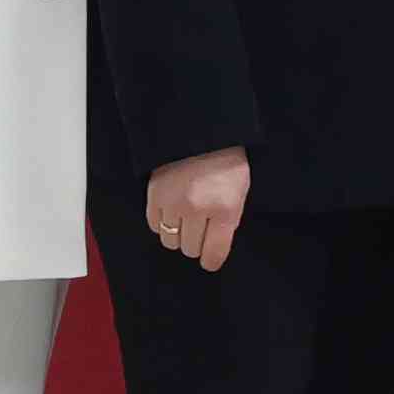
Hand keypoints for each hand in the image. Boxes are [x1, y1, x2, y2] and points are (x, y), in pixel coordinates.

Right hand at [143, 147, 251, 272]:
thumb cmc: (226, 164)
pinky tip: (171, 213)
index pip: (214, 252)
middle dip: (196, 244)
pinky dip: (162, 224)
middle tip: (200, 231)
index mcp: (225, 208)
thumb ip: (228, 221)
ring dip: (178, 235)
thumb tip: (213, 248)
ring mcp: (173, 202)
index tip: (209, 261)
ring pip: (170, 240)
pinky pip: (154, 225)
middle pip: (190, 249)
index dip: (212, 261)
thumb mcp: (239, 193)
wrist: (202, 133)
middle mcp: (197, 209)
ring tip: (185, 221)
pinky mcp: (154, 194)